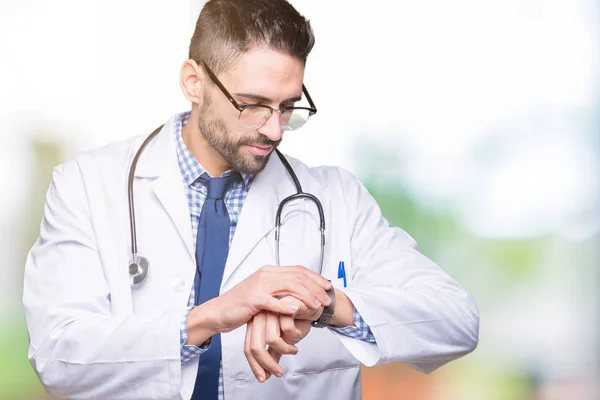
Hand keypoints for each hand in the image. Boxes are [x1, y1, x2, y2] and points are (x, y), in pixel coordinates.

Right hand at [186, 266, 330, 345]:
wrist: (219, 311)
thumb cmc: (242, 305)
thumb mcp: (264, 293)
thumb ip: (280, 290)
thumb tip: (300, 291)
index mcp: (270, 271)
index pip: (299, 270)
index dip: (316, 278)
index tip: (327, 287)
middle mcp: (266, 275)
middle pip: (298, 277)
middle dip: (316, 288)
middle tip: (326, 300)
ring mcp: (259, 286)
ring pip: (289, 287)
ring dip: (306, 297)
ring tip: (316, 306)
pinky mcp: (253, 299)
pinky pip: (273, 301)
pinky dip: (287, 305)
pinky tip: (297, 310)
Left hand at [244, 297, 315, 382]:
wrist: (312, 304)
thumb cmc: (297, 320)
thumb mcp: (284, 339)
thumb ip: (274, 352)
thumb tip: (267, 373)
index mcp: (256, 324)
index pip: (248, 348)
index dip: (255, 365)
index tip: (264, 378)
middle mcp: (260, 317)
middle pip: (255, 346)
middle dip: (268, 364)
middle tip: (278, 373)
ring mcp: (271, 310)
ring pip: (271, 339)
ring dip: (285, 349)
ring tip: (294, 350)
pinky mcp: (284, 305)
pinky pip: (286, 328)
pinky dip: (295, 336)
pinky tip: (299, 333)